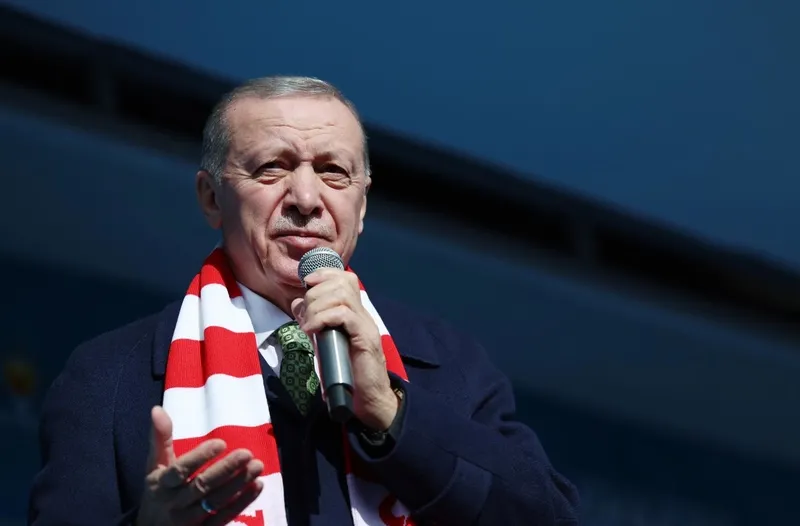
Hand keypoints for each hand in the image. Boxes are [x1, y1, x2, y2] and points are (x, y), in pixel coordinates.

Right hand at [136, 406, 263, 524]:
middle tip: (247, 453)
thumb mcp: (154, 465)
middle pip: (202, 486)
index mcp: (161, 484)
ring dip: (238, 484)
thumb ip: (160, 437)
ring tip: (257, 466)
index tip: (221, 442)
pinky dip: (242, 502)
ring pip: (215, 502)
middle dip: (225, 470)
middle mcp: (174, 503)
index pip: (180, 470)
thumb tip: (157, 409)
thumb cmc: (157, 491)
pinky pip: (224, 517)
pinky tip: (257, 486)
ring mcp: (189, 520)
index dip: (200, 457)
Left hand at [291, 268, 399, 430]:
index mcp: (354, 311)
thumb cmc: (346, 371)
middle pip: (341, 281)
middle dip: (314, 294)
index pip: (343, 277)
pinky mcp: (365, 339)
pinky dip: (323, 318)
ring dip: (316, 306)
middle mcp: (362, 313)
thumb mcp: (324, 340)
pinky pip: (344, 315)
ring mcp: (365, 325)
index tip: (306, 283)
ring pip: (341, 294)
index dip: (323, 273)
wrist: (368, 398)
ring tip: (308, 325)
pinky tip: (313, 331)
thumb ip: (314, 320)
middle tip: (304, 315)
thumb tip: (297, 303)